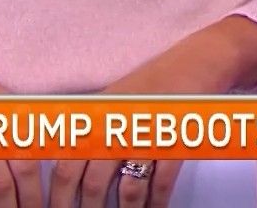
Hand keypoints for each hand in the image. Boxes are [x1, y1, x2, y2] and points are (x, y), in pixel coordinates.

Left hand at [51, 17, 256, 207]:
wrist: (198, 62)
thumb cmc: (153, 82)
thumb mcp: (113, 100)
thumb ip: (90, 129)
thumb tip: (64, 166)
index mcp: (98, 116)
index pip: (66, 165)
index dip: (58, 196)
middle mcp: (119, 127)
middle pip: (93, 182)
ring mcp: (148, 135)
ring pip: (128, 188)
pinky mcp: (175, 142)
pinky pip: (161, 182)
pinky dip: (157, 202)